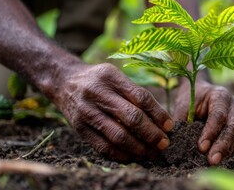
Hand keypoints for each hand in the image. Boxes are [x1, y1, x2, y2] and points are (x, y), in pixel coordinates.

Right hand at [52, 63, 173, 161]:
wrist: (63, 81)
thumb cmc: (98, 80)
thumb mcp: (115, 76)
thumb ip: (134, 93)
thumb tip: (160, 118)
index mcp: (111, 78)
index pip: (140, 97)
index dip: (158, 113)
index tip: (170, 126)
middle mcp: (98, 94)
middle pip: (131, 117)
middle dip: (152, 134)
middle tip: (164, 143)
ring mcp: (87, 113)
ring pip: (118, 135)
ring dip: (139, 148)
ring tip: (152, 153)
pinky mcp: (80, 129)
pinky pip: (103, 147)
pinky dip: (121, 155)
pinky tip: (134, 156)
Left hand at [174, 79, 233, 164]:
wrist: (202, 91)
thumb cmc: (192, 96)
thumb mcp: (185, 102)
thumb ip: (181, 118)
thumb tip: (173, 139)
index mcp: (221, 96)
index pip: (218, 116)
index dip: (211, 132)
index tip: (201, 147)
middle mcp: (233, 107)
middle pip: (232, 128)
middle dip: (222, 146)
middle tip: (212, 160)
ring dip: (225, 151)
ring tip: (214, 163)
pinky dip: (226, 152)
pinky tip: (217, 160)